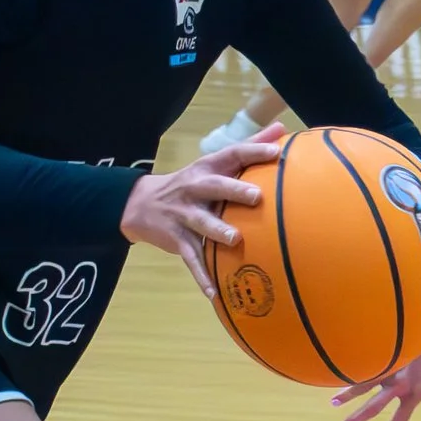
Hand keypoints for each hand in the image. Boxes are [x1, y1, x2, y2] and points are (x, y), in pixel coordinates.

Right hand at [121, 123, 278, 299]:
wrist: (140, 204)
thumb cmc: (190, 183)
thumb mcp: (213, 163)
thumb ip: (247, 147)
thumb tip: (281, 128)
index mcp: (207, 168)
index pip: (231, 154)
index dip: (253, 151)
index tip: (276, 151)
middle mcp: (195, 189)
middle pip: (215, 187)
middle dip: (234, 191)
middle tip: (256, 197)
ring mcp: (184, 215)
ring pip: (201, 223)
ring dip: (217, 231)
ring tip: (235, 239)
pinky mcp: (176, 239)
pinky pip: (190, 259)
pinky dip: (201, 276)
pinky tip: (214, 292)